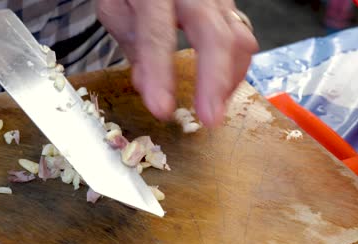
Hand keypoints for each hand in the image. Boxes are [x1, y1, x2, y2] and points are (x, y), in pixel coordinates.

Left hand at [97, 0, 257, 126]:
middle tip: (210, 118)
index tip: (162, 109)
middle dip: (214, 81)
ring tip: (213, 108)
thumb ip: (132, 43)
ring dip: (229, 79)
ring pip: (237, 37)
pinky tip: (221, 88)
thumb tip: (147, 87)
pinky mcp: (228, 7)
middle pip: (214, 34)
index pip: (158, 34)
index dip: (161, 73)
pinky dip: (235, 68)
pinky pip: (242, 38)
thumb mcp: (116, 8)